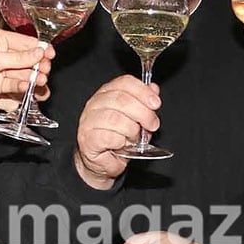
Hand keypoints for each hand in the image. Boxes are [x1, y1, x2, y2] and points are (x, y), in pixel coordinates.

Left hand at [0, 27, 48, 109]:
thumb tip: (40, 52)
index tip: (51, 55)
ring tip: (40, 81)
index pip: (24, 42)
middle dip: (37, 65)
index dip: (39, 48)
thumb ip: (19, 58)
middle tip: (45, 71)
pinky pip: (13, 84)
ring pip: (21, 73)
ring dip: (31, 77)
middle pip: (25, 59)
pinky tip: (27, 87)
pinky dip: (21, 86)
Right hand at [74, 74, 160, 188]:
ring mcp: (89, 120)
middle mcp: (95, 103)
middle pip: (122, 99)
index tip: (155, 103)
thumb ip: (144, 102)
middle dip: (143, 113)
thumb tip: (153, 89)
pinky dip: (121, 142)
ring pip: (116, 119)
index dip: (143, 91)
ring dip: (132, 131)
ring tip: (133, 138)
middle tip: (152, 125)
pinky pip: (110, 137)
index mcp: (107, 93)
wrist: (103, 161)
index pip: (125, 82)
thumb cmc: (118, 139)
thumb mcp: (137, 119)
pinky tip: (121, 145)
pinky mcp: (87, 138)